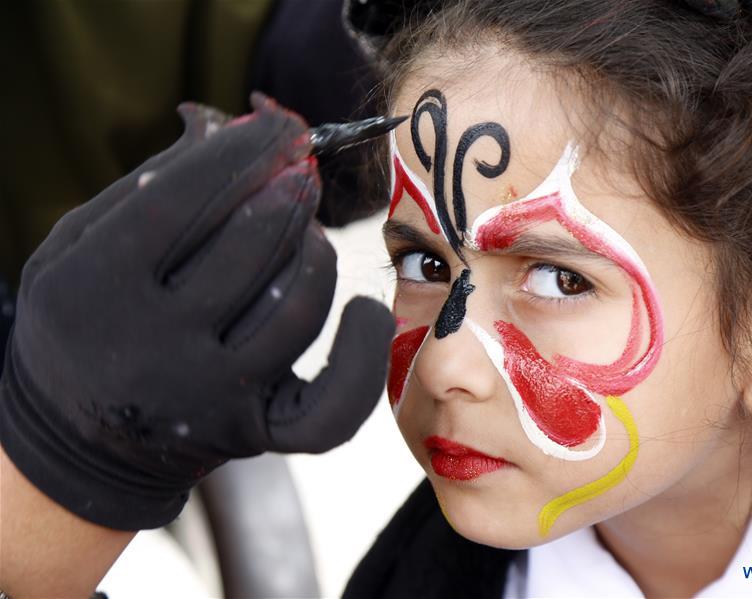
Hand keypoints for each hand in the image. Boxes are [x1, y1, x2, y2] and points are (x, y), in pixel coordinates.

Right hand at [0, 94, 394, 529]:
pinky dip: (362, 354)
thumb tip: (221, 122)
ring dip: (317, 256)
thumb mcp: (79, 245)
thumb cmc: (82, 321)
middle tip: (303, 171)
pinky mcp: (254, 433)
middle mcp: (153, 349)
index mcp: (95, 290)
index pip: (180, 202)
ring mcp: (209, 398)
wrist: (79, 438)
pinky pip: (334, 406)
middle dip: (290, 195)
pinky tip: (362, 309)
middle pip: (250, 250)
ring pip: (297, 312)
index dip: (241, 154)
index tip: (282, 127)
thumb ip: (145, 184)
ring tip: (309, 231)